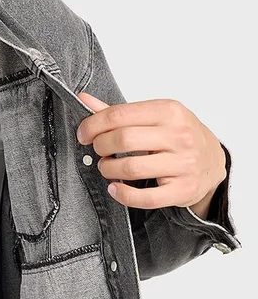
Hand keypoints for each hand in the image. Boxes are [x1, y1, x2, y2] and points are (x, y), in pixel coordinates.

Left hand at [75, 93, 227, 211]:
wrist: (213, 160)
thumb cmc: (177, 136)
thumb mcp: (154, 116)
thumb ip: (118, 112)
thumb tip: (84, 100)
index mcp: (170, 111)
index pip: (118, 115)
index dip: (92, 125)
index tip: (84, 134)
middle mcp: (180, 135)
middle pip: (122, 140)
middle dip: (100, 147)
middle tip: (98, 151)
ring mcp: (184, 163)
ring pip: (130, 168)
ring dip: (108, 169)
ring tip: (107, 167)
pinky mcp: (184, 189)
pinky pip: (146, 198)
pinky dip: (123, 194)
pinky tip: (115, 188)